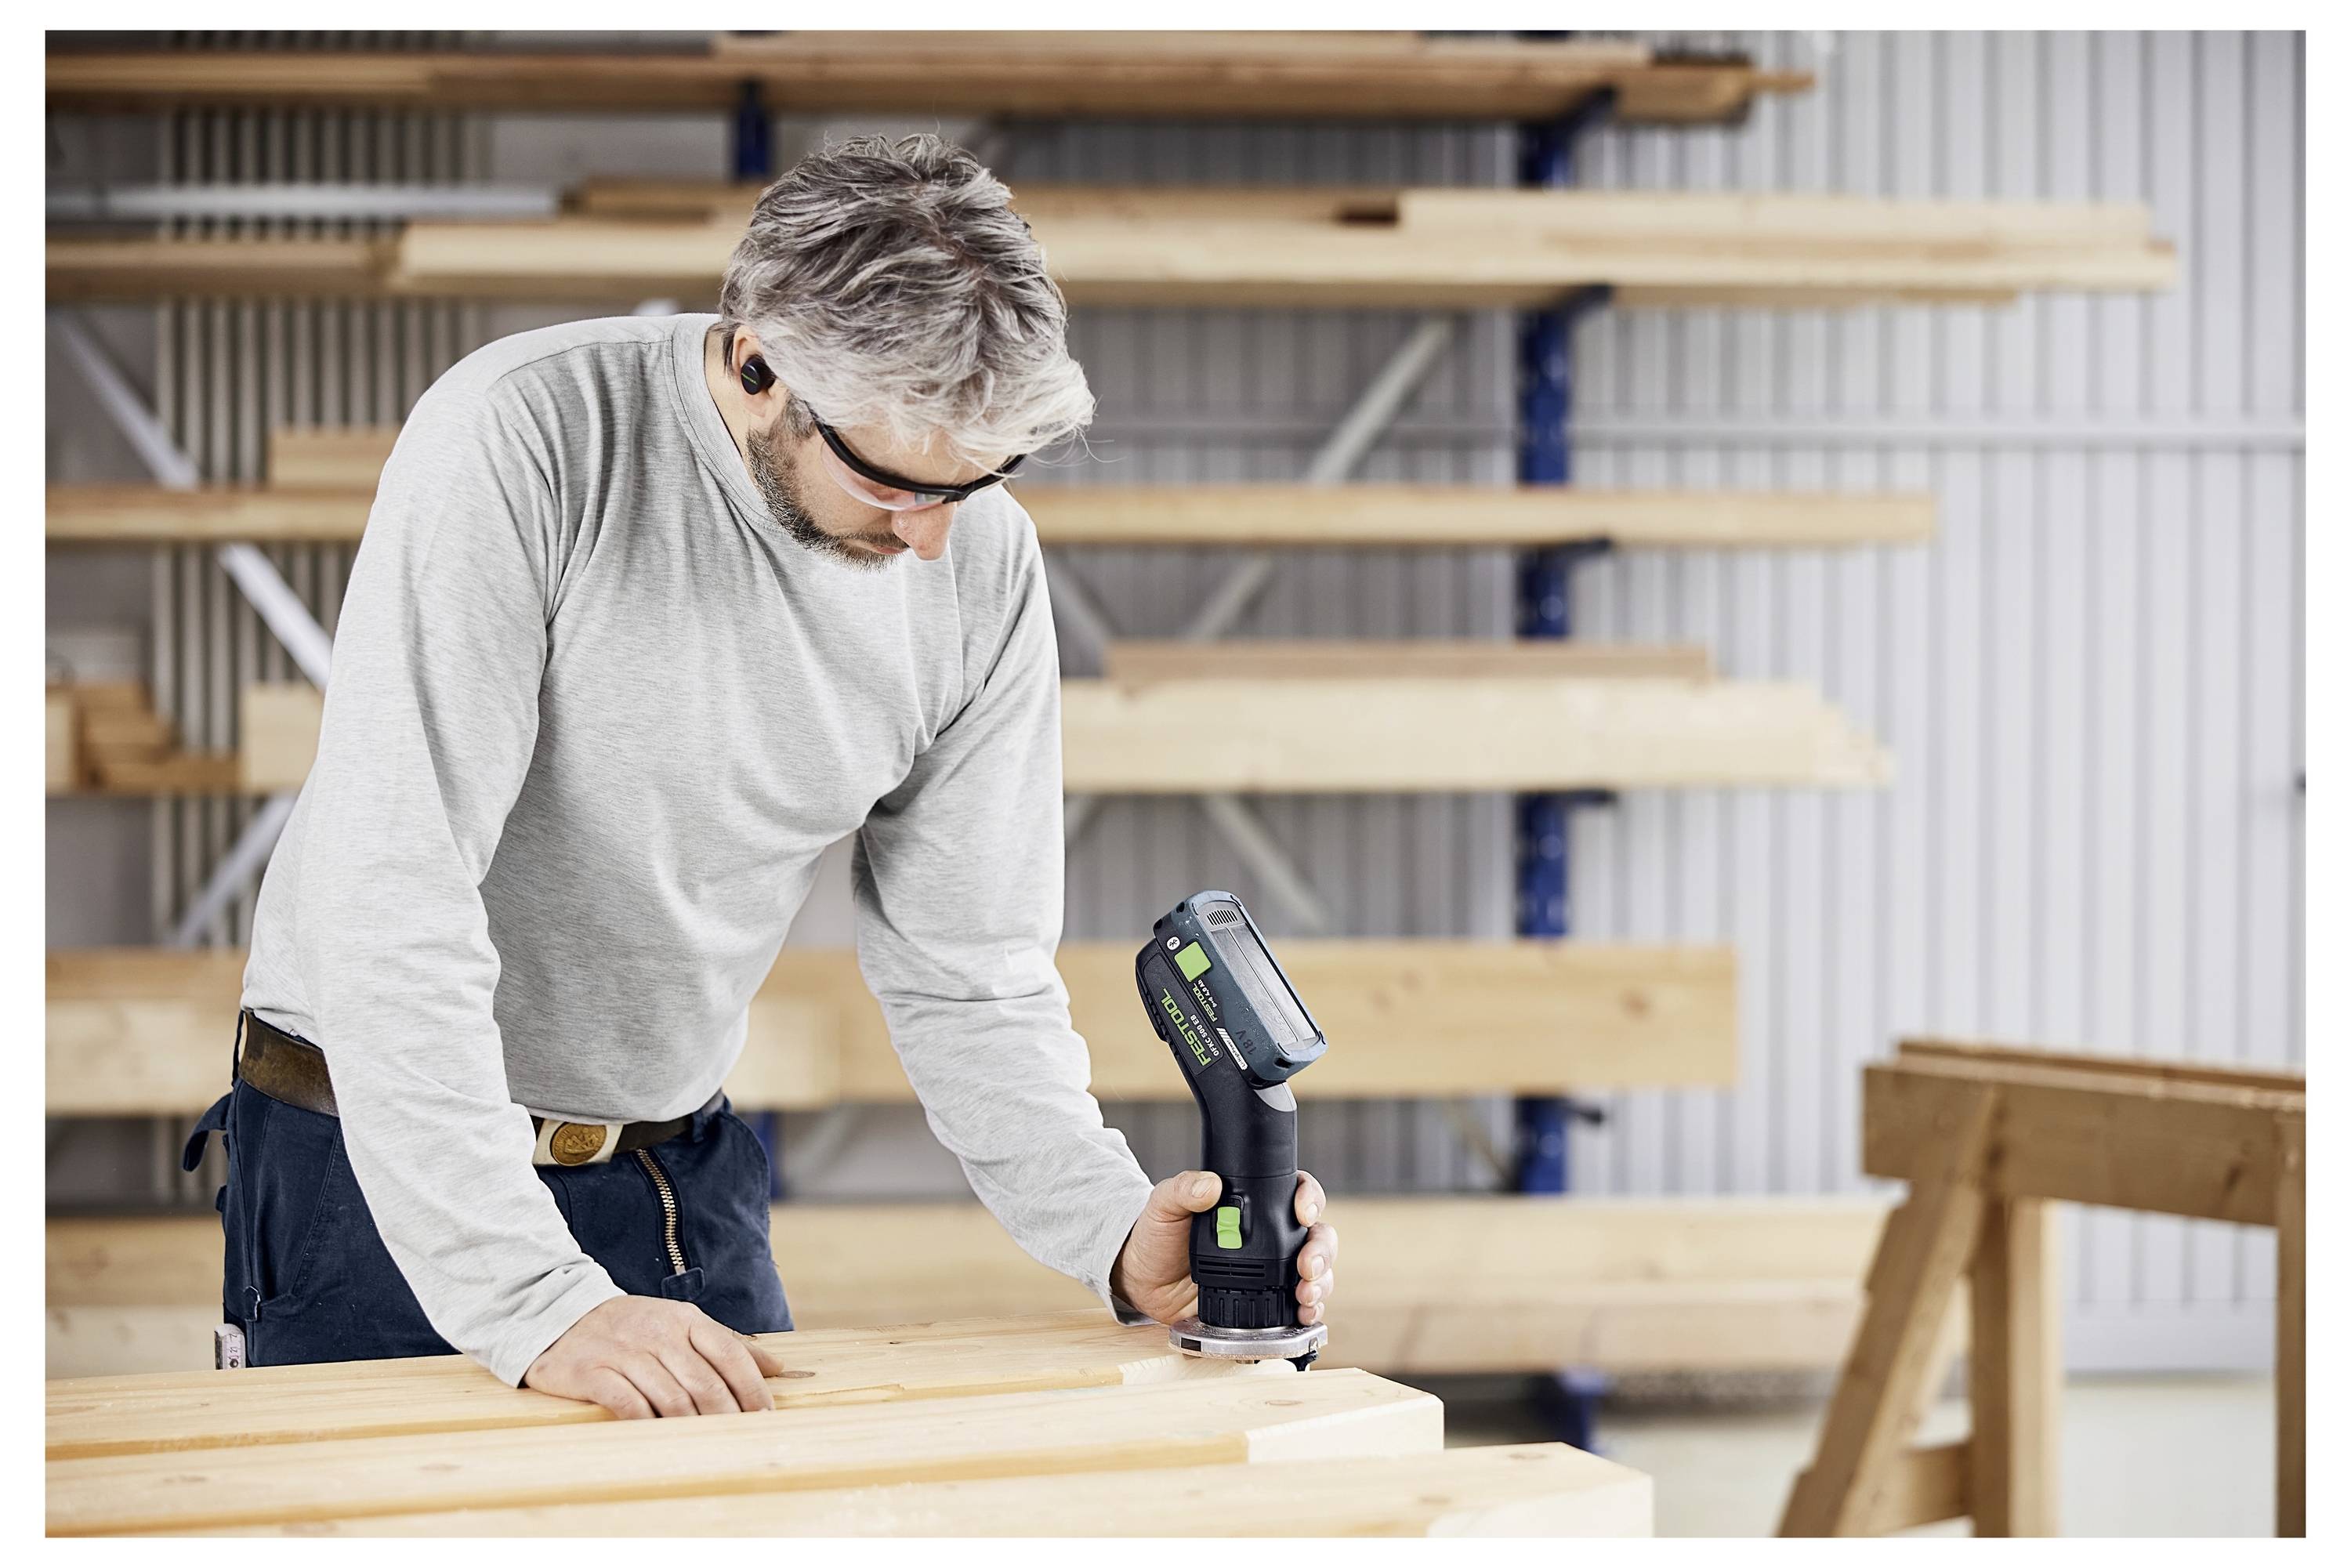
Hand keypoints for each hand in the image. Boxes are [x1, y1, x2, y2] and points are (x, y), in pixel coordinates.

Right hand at [524, 1295, 786, 1418]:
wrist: (559, 1315)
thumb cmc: (631, 1327)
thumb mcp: (680, 1324)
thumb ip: (728, 1343)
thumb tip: (778, 1367)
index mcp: (685, 1320)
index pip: (730, 1353)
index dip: (752, 1387)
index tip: (766, 1416)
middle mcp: (658, 1334)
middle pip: (705, 1382)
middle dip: (728, 1417)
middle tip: (741, 1441)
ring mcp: (624, 1353)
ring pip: (671, 1398)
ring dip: (694, 1427)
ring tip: (709, 1448)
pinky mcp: (592, 1373)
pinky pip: (628, 1404)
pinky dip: (649, 1425)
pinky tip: (661, 1439)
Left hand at [1109, 1169, 1338, 1327]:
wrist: (1144, 1281)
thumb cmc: (1158, 1235)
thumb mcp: (1166, 1205)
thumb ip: (1183, 1190)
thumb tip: (1209, 1184)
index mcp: (1256, 1205)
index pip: (1298, 1192)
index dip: (1310, 1198)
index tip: (1303, 1212)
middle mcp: (1274, 1236)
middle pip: (1318, 1236)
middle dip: (1321, 1251)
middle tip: (1307, 1267)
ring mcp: (1274, 1271)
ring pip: (1318, 1271)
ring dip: (1321, 1283)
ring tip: (1305, 1295)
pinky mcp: (1267, 1302)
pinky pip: (1300, 1305)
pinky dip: (1309, 1310)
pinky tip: (1304, 1314)